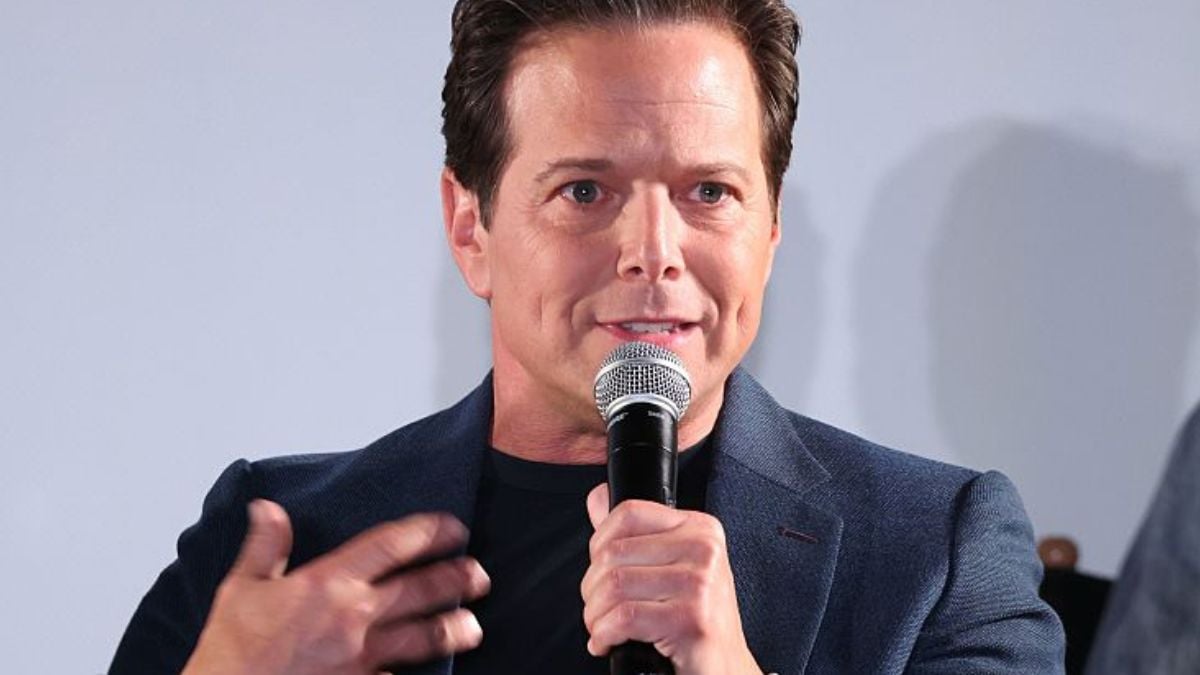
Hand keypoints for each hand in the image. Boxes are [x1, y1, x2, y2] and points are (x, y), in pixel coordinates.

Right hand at [182, 500, 489, 674]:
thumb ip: (263, 547)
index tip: (453, 527)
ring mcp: (362, 658)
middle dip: (457, 578)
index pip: (391, 544)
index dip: (429, 532)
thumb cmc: (228, 656)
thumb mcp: (238, 591)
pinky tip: (434, 672)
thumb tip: (268, 508)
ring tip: (473, 626)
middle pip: (422, 589)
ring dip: (454, 629)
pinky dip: (419, 674)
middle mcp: (353, 617)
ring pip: (425, 638)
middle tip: (479, 573)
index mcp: (326, 583)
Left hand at [581, 484, 761, 674]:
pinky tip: (609, 643)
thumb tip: (598, 499)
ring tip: (603, 629)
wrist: (725, 669)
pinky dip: (605, 635)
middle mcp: (704, 549)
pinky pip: (624, 618)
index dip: (598, 544)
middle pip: (613, 553)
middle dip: (591, 590)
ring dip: (595, 616)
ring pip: (614, 586)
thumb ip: (634, 533)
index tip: (600, 571)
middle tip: (599, 610)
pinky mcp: (691, 619)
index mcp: (700, 528)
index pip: (627, 513)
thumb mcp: (672, 567)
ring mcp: (700, 583)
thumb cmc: (696, 623)